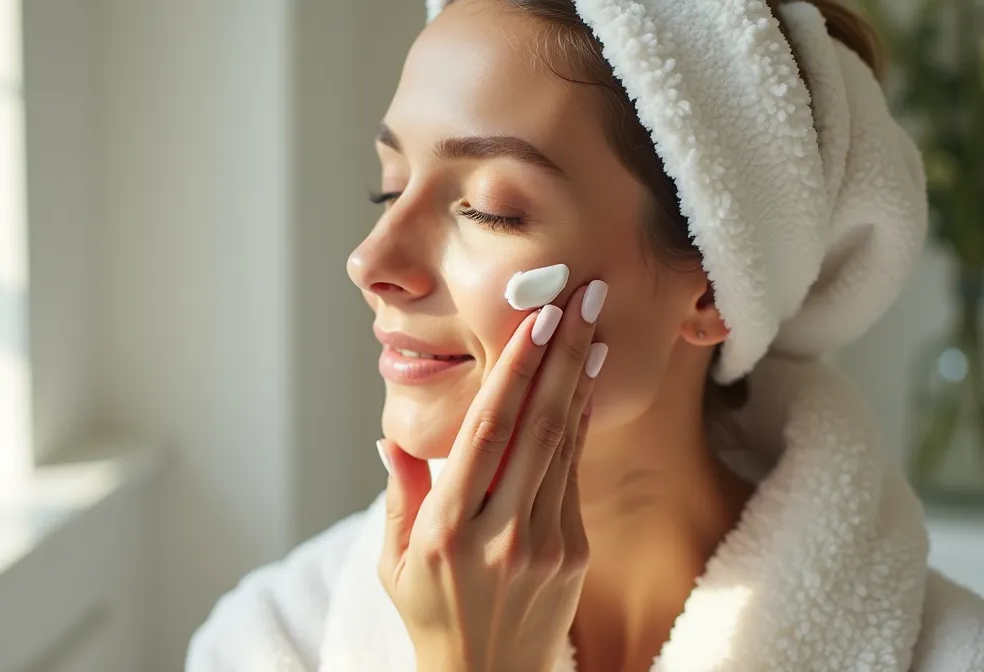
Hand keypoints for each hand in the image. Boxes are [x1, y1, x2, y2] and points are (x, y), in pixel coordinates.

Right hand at [377, 280, 608, 671]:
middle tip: (581, 297)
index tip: (534, 322)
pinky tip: (585, 381)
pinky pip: (573, 473)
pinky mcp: (573, 554)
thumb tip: (390, 438)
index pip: (485, 434)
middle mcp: (498, 535)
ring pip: (562, 444)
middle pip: (535, 426)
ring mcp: (542, 545)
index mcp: (445, 532)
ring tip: (592, 323)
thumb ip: (401, 495)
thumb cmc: (433, 616)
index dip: (512, 372)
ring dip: (578, 377)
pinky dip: (579, 422)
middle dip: (560, 353)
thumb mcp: (395, 561)